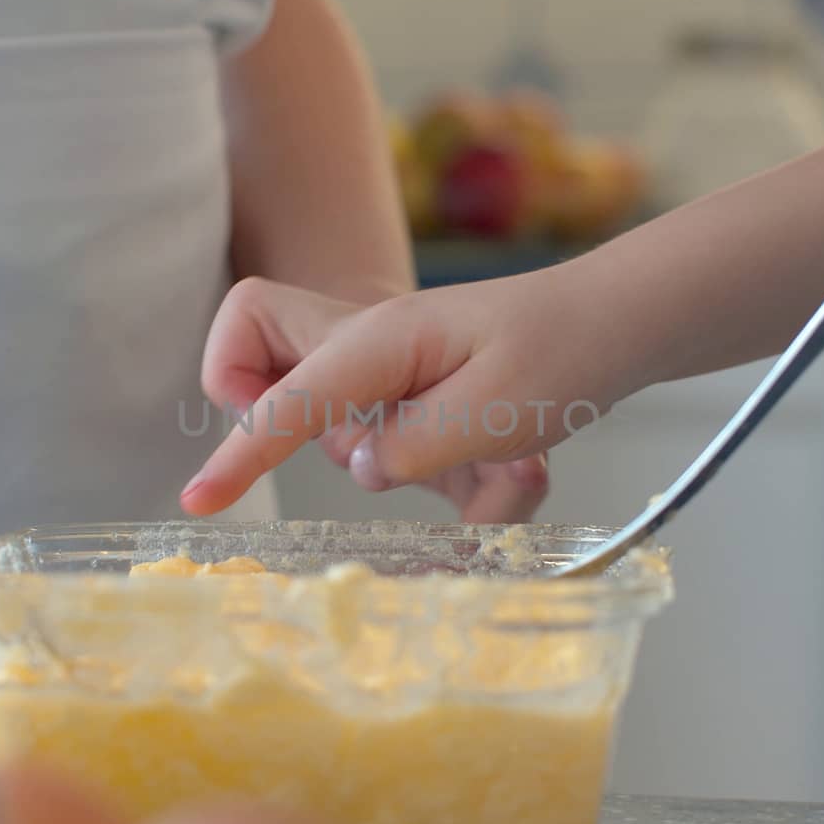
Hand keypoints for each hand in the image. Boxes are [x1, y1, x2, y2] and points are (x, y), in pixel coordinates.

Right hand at [182, 267, 638, 518]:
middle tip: (341, 443)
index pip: (284, 400)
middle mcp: (370, 352)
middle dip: (260, 404)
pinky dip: (452, 482)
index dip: (239, 454)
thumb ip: (414, 445)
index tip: (198, 502)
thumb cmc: (568, 348)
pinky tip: (513, 473)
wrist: (624, 321)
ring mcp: (392, 377)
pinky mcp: (420, 409)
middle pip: (257, 345)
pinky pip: (396, 450)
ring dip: (395, 461)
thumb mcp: (498, 409)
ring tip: (493, 462)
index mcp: (378, 342)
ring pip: (328, 414)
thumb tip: (362, 469)